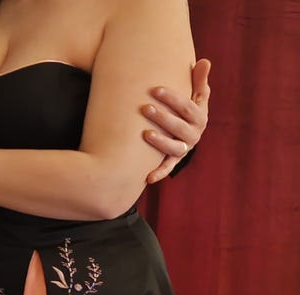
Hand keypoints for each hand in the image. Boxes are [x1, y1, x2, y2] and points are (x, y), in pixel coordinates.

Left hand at [142, 58, 210, 183]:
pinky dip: (159, 173)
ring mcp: (184, 149)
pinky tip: (148, 178)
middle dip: (163, 117)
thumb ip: (199, 80)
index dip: (172, 98)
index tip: (155, 89)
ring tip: (145, 134)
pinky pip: (168, 168)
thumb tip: (204, 61)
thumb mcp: (197, 94)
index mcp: (200, 117)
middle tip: (145, 108)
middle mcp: (194, 134)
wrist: (187, 129)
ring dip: (160, 141)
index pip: (187, 106)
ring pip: (174, 147)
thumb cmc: (189, 107)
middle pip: (179, 127)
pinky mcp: (174, 160)